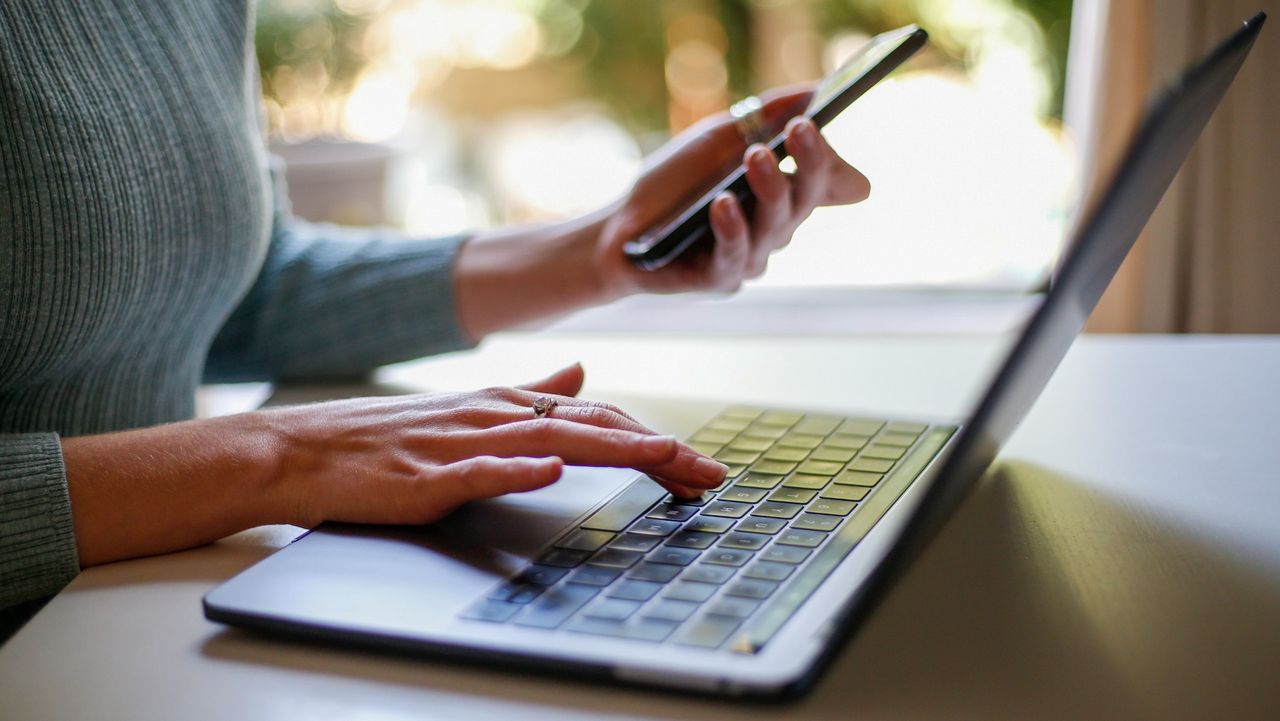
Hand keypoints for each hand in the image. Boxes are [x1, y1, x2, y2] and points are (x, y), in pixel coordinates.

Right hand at [265, 363, 726, 526]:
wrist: (303, 448)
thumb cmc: (387, 436)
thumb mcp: (471, 409)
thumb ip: (532, 392)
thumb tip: (585, 375)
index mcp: (508, 403)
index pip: (600, 415)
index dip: (654, 436)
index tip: (699, 463)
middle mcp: (495, 414)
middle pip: (593, 426)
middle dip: (657, 449)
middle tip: (711, 474)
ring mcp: (462, 442)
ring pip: (551, 441)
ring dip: (612, 449)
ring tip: (664, 459)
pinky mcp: (426, 476)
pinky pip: (478, 471)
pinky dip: (517, 470)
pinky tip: (552, 472)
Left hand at [595, 85, 871, 296]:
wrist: (618, 227)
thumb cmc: (673, 182)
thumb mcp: (718, 138)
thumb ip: (765, 117)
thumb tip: (815, 92)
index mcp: (781, 194)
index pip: (820, 178)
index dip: (824, 156)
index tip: (812, 123)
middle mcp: (773, 228)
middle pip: (803, 200)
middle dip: (808, 163)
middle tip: (800, 128)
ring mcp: (751, 256)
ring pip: (774, 227)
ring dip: (770, 189)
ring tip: (757, 156)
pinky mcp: (720, 279)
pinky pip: (735, 255)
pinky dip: (732, 228)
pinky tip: (724, 204)